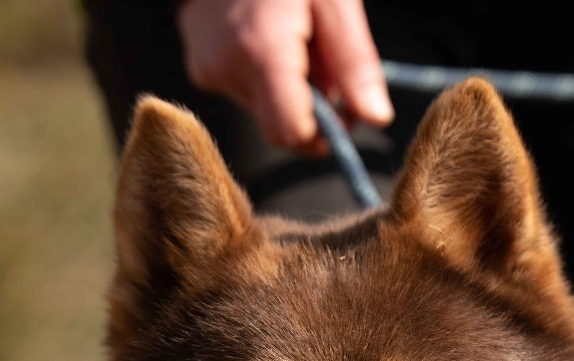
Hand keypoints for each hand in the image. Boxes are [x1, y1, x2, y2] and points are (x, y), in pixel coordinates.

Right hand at [177, 0, 393, 154]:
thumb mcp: (335, 1)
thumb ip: (355, 62)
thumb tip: (376, 118)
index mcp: (262, 50)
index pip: (291, 133)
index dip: (322, 133)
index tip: (344, 114)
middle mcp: (225, 65)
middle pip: (278, 124)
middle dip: (312, 108)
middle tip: (328, 66)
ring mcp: (204, 64)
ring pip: (262, 108)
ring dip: (290, 88)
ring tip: (299, 39)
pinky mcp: (198, 61)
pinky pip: (242, 88)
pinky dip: (266, 75)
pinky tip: (272, 35)